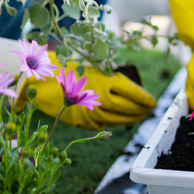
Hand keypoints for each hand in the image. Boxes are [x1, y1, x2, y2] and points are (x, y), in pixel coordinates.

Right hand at [14, 53, 155, 130]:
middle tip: (149, 109)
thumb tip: (133, 90)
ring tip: (140, 115)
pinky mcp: (84, 122)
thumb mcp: (94, 71)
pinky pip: (105, 123)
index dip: (144, 98)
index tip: (153, 101)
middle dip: (141, 109)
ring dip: (131, 118)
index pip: (131, 92)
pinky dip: (115, 121)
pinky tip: (120, 118)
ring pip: (119, 119)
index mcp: (104, 82)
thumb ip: (113, 81)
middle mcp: (99, 98)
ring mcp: (92, 112)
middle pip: (128, 108)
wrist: (40, 83)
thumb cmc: (69, 71)